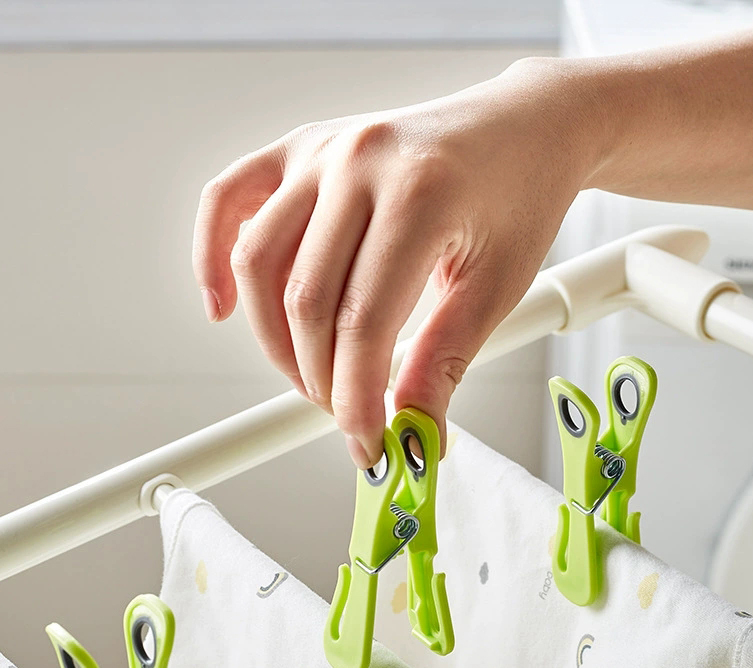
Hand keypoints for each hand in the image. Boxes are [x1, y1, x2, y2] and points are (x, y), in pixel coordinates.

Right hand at [192, 58, 606, 467]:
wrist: (524, 127)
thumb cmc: (520, 194)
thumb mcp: (498, 285)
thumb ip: (444, 362)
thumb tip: (411, 432)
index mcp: (420, 194)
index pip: (363, 322)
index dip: (356, 397)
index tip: (365, 441)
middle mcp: (359, 162)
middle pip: (306, 300)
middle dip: (319, 378)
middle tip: (343, 413)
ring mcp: (323, 149)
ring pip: (260, 261)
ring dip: (273, 338)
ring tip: (308, 375)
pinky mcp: (301, 149)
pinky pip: (230, 199)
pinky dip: (215, 255)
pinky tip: (224, 304)